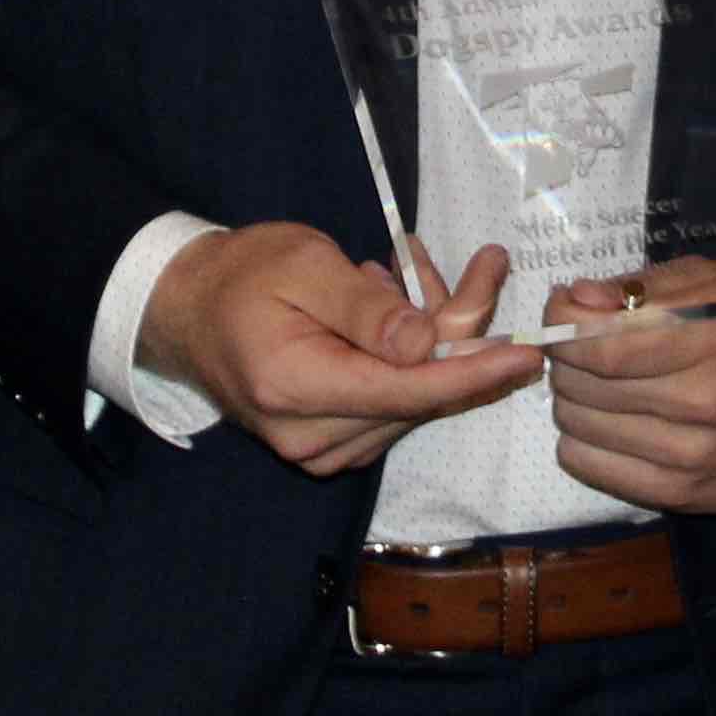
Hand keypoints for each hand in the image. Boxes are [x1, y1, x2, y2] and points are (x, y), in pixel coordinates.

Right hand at [139, 224, 540, 475]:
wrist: (188, 309)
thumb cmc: (243, 274)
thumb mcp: (304, 266)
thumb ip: (366, 310)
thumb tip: (428, 345)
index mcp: (295, 387)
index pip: (405, 391)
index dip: (472, 373)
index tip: (527, 354)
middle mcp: (308, 438)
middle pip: (417, 397)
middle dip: (461, 334)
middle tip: (486, 265)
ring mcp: (317, 451)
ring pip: (411, 403)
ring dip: (435, 342)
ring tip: (413, 273)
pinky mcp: (329, 447)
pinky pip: (393, 407)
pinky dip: (409, 361)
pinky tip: (393, 312)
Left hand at [540, 258, 715, 512]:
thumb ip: (643, 288)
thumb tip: (574, 300)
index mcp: (713, 340)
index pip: (600, 346)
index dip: (562, 325)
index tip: (563, 311)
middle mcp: (702, 404)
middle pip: (583, 388)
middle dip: (567, 360)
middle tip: (583, 346)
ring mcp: (694, 459)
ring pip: (581, 430)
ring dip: (574, 401)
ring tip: (599, 384)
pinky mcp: (687, 496)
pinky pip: (596, 471)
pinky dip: (584, 443)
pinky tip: (608, 422)